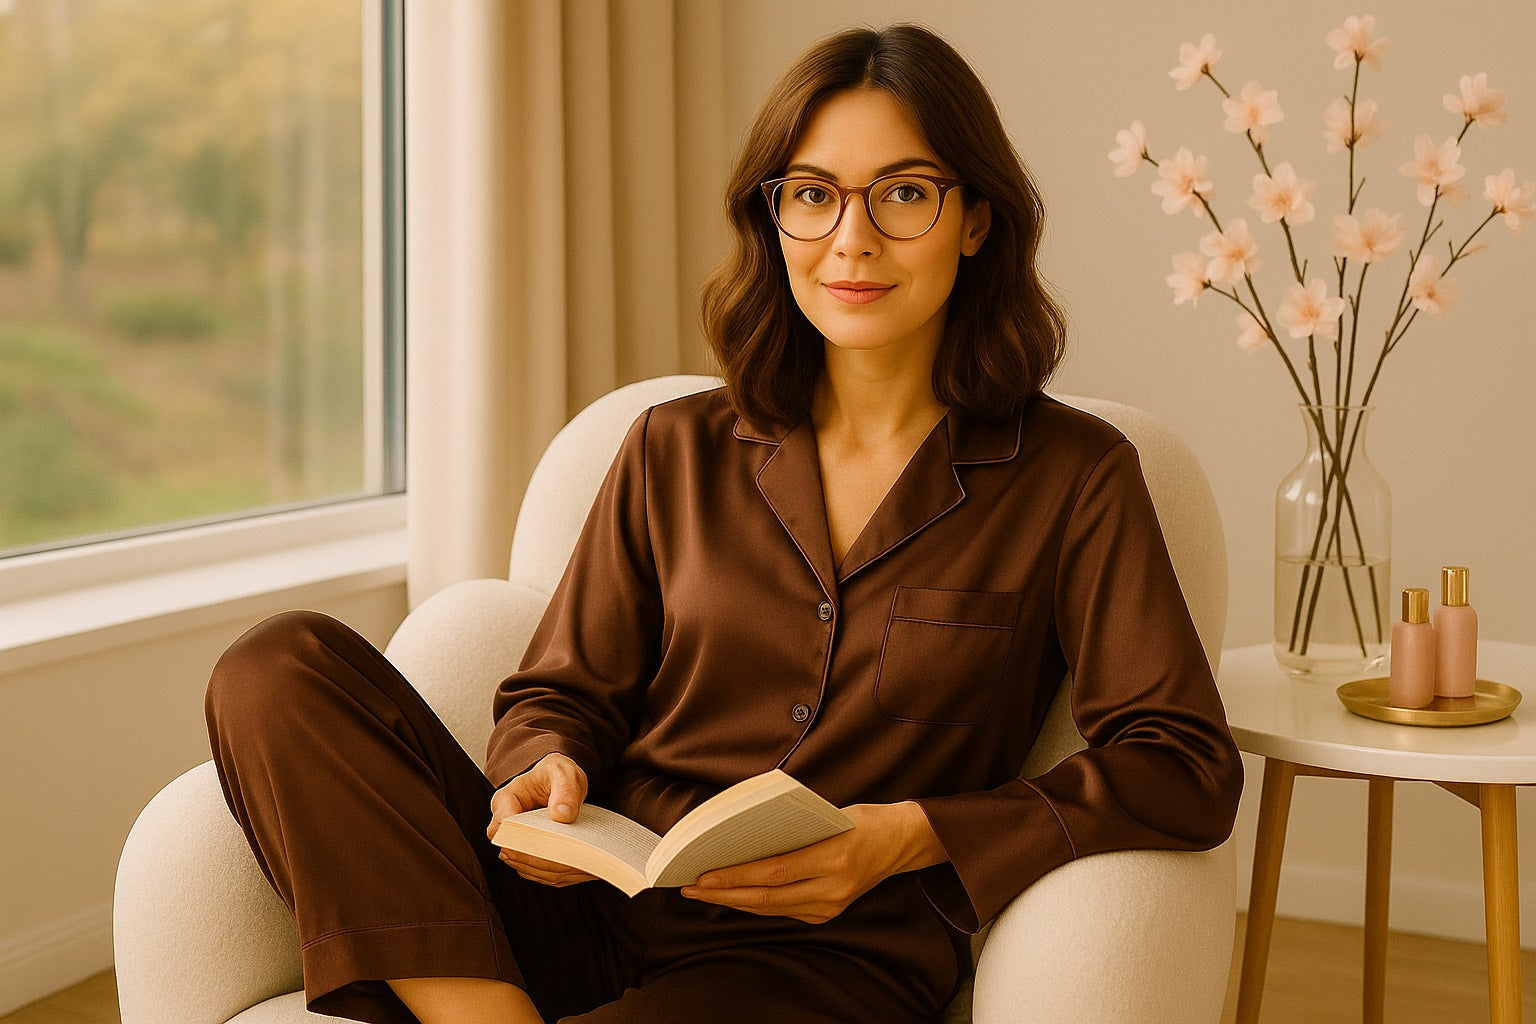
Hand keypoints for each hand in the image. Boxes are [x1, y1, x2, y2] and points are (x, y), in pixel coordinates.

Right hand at [487, 752, 597, 886]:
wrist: (559, 783)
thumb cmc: (558, 776)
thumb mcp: (565, 775)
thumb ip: (565, 791)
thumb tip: (562, 815)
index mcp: (507, 799)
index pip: (503, 824)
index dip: (522, 836)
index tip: (548, 840)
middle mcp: (505, 823)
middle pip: (511, 850)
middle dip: (539, 857)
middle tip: (568, 857)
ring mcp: (515, 841)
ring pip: (523, 865)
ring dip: (548, 868)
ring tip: (577, 865)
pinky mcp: (526, 853)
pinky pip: (534, 870)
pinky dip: (553, 874)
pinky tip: (575, 869)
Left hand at [679, 801, 945, 923]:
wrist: (901, 842)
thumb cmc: (862, 820)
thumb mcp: (829, 815)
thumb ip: (792, 830)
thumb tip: (744, 837)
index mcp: (834, 858)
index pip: (774, 872)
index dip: (736, 876)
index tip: (704, 873)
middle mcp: (834, 888)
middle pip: (767, 897)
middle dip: (725, 893)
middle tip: (692, 887)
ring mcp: (833, 905)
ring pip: (773, 908)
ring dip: (736, 901)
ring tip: (705, 891)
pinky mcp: (830, 913)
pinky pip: (784, 910)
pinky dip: (757, 902)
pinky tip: (735, 894)